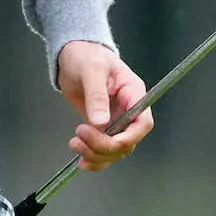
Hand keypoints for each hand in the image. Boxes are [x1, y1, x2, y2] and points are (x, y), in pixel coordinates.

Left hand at [57, 40, 153, 171]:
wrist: (72, 55)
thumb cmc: (86, 55)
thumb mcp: (91, 69)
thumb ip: (96, 94)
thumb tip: (100, 123)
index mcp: (133, 93)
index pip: (143, 123)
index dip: (129, 137)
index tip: (109, 141)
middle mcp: (128, 110)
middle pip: (127, 141)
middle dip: (104, 146)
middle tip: (80, 135)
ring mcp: (116, 121)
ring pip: (115, 151)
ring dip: (96, 154)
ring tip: (75, 144)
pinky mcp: (102, 128)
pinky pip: (104, 151)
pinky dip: (95, 159)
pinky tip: (82, 161)